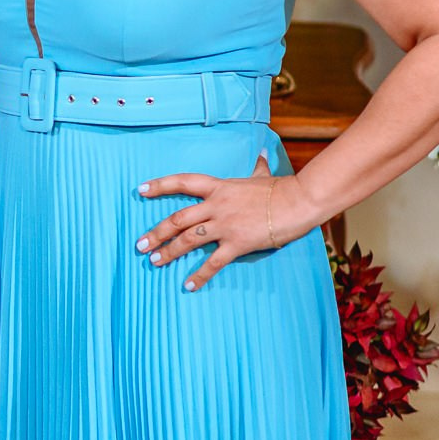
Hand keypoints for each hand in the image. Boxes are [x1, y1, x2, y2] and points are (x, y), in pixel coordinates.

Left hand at [136, 157, 312, 290]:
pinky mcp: (237, 243)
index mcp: (218, 187)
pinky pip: (214, 261)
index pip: (182, 182)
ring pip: (188, 240)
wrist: (298, 201)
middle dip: (156, 232)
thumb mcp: (262, 175)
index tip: (140, 190)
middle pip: (177, 218)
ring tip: (154, 261)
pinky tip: (189, 285)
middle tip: (140, 244)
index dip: (159, 185)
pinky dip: (200, 274)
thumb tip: (260, 154)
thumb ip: (256, 167)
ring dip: (169, 252)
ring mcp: (225, 225)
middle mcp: (216, 206)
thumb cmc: (280, 188)